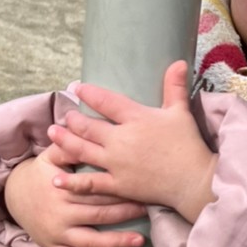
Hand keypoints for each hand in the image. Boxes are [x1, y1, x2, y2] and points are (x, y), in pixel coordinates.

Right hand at [4, 144, 147, 246]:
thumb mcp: (49, 156)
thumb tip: (85, 132)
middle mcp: (61, 213)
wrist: (13, 196)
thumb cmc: (40, 173)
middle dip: (126, 212)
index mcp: (63, 189)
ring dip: (116, 243)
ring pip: (91, 241)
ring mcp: (58, 233)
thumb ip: (69, 147)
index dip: (119, 188)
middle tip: (149, 209)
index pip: (96, 189)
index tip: (140, 186)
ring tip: (140, 241)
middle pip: (99, 214)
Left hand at [48, 61, 216, 223]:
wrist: (194, 180)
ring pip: (82, 150)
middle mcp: (121, 139)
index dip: (90, 93)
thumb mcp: (180, 112)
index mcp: (136, 118)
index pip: (107, 102)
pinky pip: (89, 183)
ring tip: (53, 133)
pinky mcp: (117, 185)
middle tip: (64, 115)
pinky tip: (56, 178)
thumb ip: (175, 87)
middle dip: (73, 119)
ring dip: (65, 141)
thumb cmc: (189, 145)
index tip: (77, 87)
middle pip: (88, 126)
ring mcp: (116, 163)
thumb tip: (179, 61)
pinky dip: (71, 181)